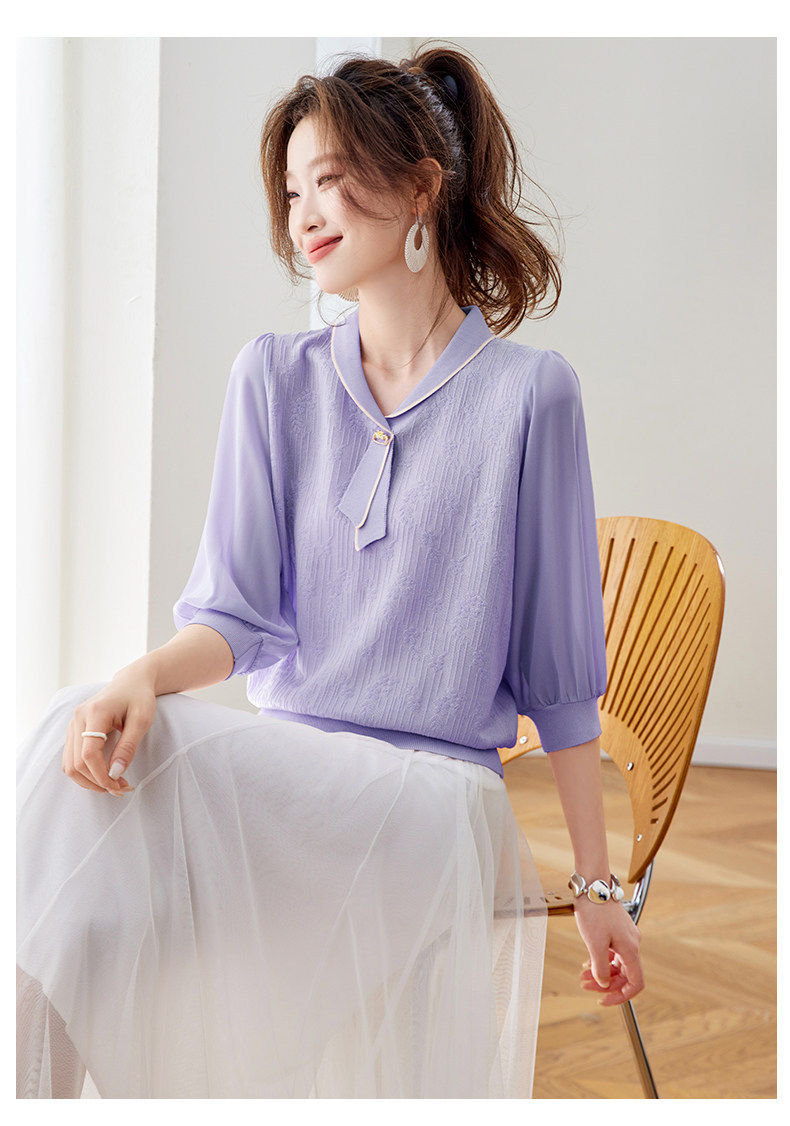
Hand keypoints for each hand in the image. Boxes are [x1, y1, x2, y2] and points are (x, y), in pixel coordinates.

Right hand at [62, 672, 157, 794]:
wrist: (132, 681)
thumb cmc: (140, 698)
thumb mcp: (142, 720)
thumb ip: (128, 747)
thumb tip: (115, 773)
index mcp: (95, 713)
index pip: (89, 754)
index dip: (101, 775)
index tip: (119, 786)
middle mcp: (78, 718)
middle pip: (76, 763)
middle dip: (97, 782)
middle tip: (121, 789)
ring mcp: (73, 723)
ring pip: (69, 764)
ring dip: (89, 781)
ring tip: (113, 785)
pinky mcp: (74, 730)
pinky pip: (71, 758)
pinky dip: (84, 772)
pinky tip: (103, 776)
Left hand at [573, 897, 643, 1005]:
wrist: (592, 885)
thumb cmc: (594, 910)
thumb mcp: (595, 944)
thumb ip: (601, 967)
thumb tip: (603, 983)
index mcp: (631, 949)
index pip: (636, 983)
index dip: (621, 996)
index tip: (604, 1000)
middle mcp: (632, 944)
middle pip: (624, 975)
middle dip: (605, 983)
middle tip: (585, 985)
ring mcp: (625, 937)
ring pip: (616, 964)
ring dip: (601, 972)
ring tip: (583, 976)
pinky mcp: (617, 931)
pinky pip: (612, 953)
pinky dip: (601, 960)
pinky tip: (587, 962)